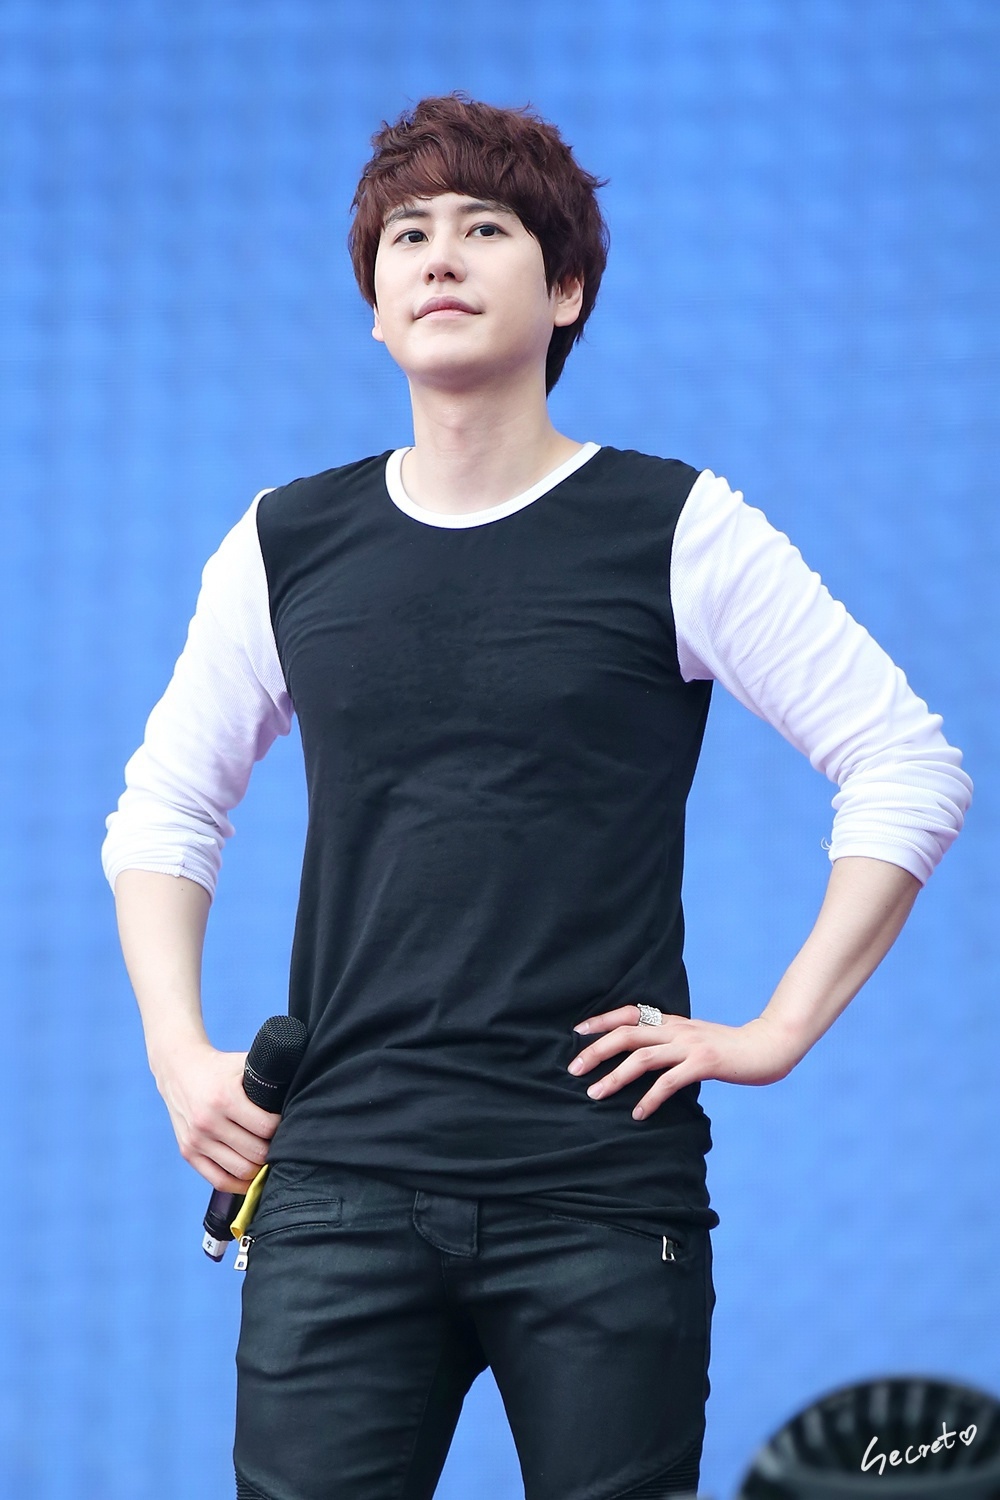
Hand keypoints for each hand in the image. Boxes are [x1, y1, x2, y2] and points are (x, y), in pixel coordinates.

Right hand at [154, 1040, 280, 1191]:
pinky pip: (219, 1180)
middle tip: (281, 1143)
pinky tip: (251, 1175)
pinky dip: (239, 1183)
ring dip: (259, 1168)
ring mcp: (196, 1140)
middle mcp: (208, 1122)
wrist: (178, 1069)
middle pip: (255, 1154)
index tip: (287, 1123)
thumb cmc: (219, 1067)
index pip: (266, 1128)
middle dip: (273, 1150)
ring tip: (268, 1158)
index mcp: (225, 1098)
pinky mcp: (188, 1152)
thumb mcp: (244, 1063)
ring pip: (240, 1171)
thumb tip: (301, 1084)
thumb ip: (269, 1076)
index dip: (282, 1128)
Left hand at [568, 1007, 802, 1119]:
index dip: (601, 1020)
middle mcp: (677, 1029)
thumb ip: (671, 1044)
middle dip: (596, 1050)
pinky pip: (669, 1082)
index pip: (629, 1014)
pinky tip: (638, 1113)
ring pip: (642, 1057)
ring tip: (595, 1094)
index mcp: (672, 1022)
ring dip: (615, 1076)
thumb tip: (642, 1059)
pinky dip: (650, 1098)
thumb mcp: (694, 1041)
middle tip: (573, 1069)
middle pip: (626, 1034)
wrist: (768, 1047)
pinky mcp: (705, 1063)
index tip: (577, 1031)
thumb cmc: (729, 1049)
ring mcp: (690, 1045)